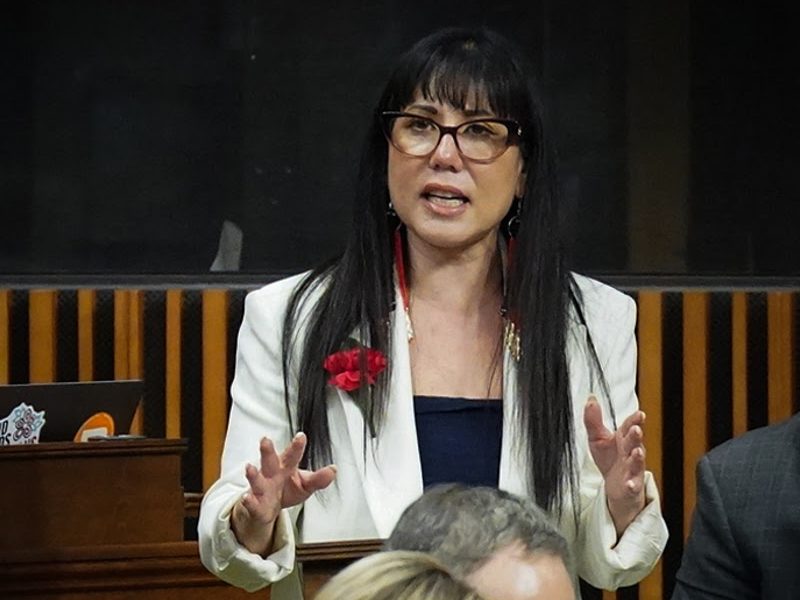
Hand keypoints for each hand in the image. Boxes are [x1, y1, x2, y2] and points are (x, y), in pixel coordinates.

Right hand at [231, 432, 336, 554]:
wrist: (268, 508)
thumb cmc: (288, 490)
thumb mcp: (306, 484)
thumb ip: (319, 479)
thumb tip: (334, 470)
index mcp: (286, 467)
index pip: (292, 454)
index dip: (297, 446)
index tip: (301, 436)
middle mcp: (272, 474)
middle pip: (269, 460)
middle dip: (267, 451)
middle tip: (265, 440)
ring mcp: (262, 488)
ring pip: (257, 480)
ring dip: (253, 474)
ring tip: (250, 467)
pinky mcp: (256, 505)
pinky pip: (251, 503)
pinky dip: (248, 501)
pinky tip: (246, 498)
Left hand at [583, 396, 645, 537]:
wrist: (616, 487)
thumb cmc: (609, 459)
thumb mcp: (597, 438)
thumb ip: (593, 421)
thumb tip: (590, 399)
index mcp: (623, 438)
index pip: (630, 426)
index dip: (635, 420)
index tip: (639, 414)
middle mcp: (630, 452)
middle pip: (634, 442)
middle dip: (636, 435)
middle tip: (636, 429)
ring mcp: (633, 469)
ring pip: (637, 462)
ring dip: (638, 457)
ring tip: (637, 451)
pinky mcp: (631, 485)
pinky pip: (632, 485)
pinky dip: (632, 484)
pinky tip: (630, 484)